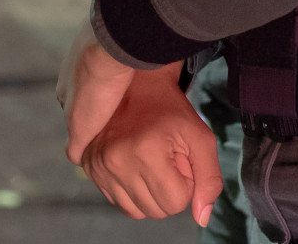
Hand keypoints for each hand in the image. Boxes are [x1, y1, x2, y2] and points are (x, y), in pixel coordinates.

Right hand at [61, 24, 216, 225]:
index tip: (180, 156)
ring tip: (150, 160)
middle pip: (156, 210)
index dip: (186, 181)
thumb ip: (209, 178)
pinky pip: (119, 202)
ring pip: (136, 211)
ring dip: (149, 192)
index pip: (176, 202)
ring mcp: (97, 165)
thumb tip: (202, 217)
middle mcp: (115, 161)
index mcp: (145, 151)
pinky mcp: (88, 167)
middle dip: (168, 188)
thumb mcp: (200, 136)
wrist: (132, 81)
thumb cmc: (170, 108)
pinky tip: (136, 164)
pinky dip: (131, 190)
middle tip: (166, 156)